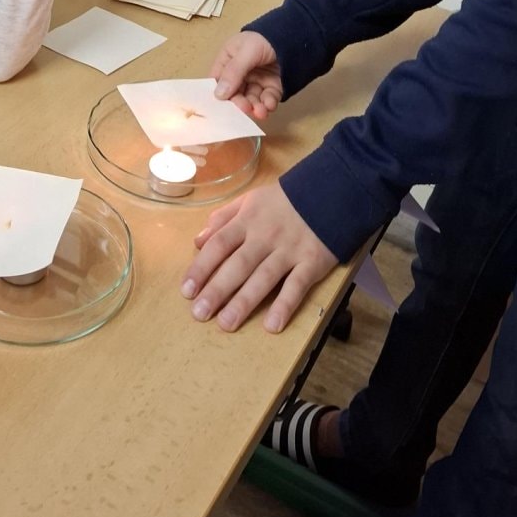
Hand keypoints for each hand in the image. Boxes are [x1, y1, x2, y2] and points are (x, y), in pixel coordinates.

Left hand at [181, 183, 337, 332]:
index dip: (201, 267)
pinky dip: (285, 305)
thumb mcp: (250, 199)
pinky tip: (272, 325)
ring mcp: (289, 250)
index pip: (219, 245)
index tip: (186, 290)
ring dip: (244, 302)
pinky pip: (297, 285)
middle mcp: (265, 236)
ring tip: (226, 324)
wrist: (330, 190)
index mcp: (247, 220)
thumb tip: (198, 241)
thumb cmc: (284, 200)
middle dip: (217, 290)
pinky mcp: (312, 262)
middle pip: (238, 265)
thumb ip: (223, 219)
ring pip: (264, 278)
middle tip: (199, 313)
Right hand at [212, 30, 281, 121]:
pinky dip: (268, 104)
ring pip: (252, 99)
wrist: (293, 35)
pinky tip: (269, 105)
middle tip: (246, 108)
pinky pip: (267, 99)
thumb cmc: (264, 38)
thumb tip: (219, 94)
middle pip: (235, 93)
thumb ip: (233, 72)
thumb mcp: (246, 51)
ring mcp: (256, 80)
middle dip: (241, 103)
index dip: (219, 94)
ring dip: (255, 107)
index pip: (219, 81)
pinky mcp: (271, 86)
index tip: (222, 107)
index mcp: (228, 60)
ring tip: (261, 112)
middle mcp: (241, 73)